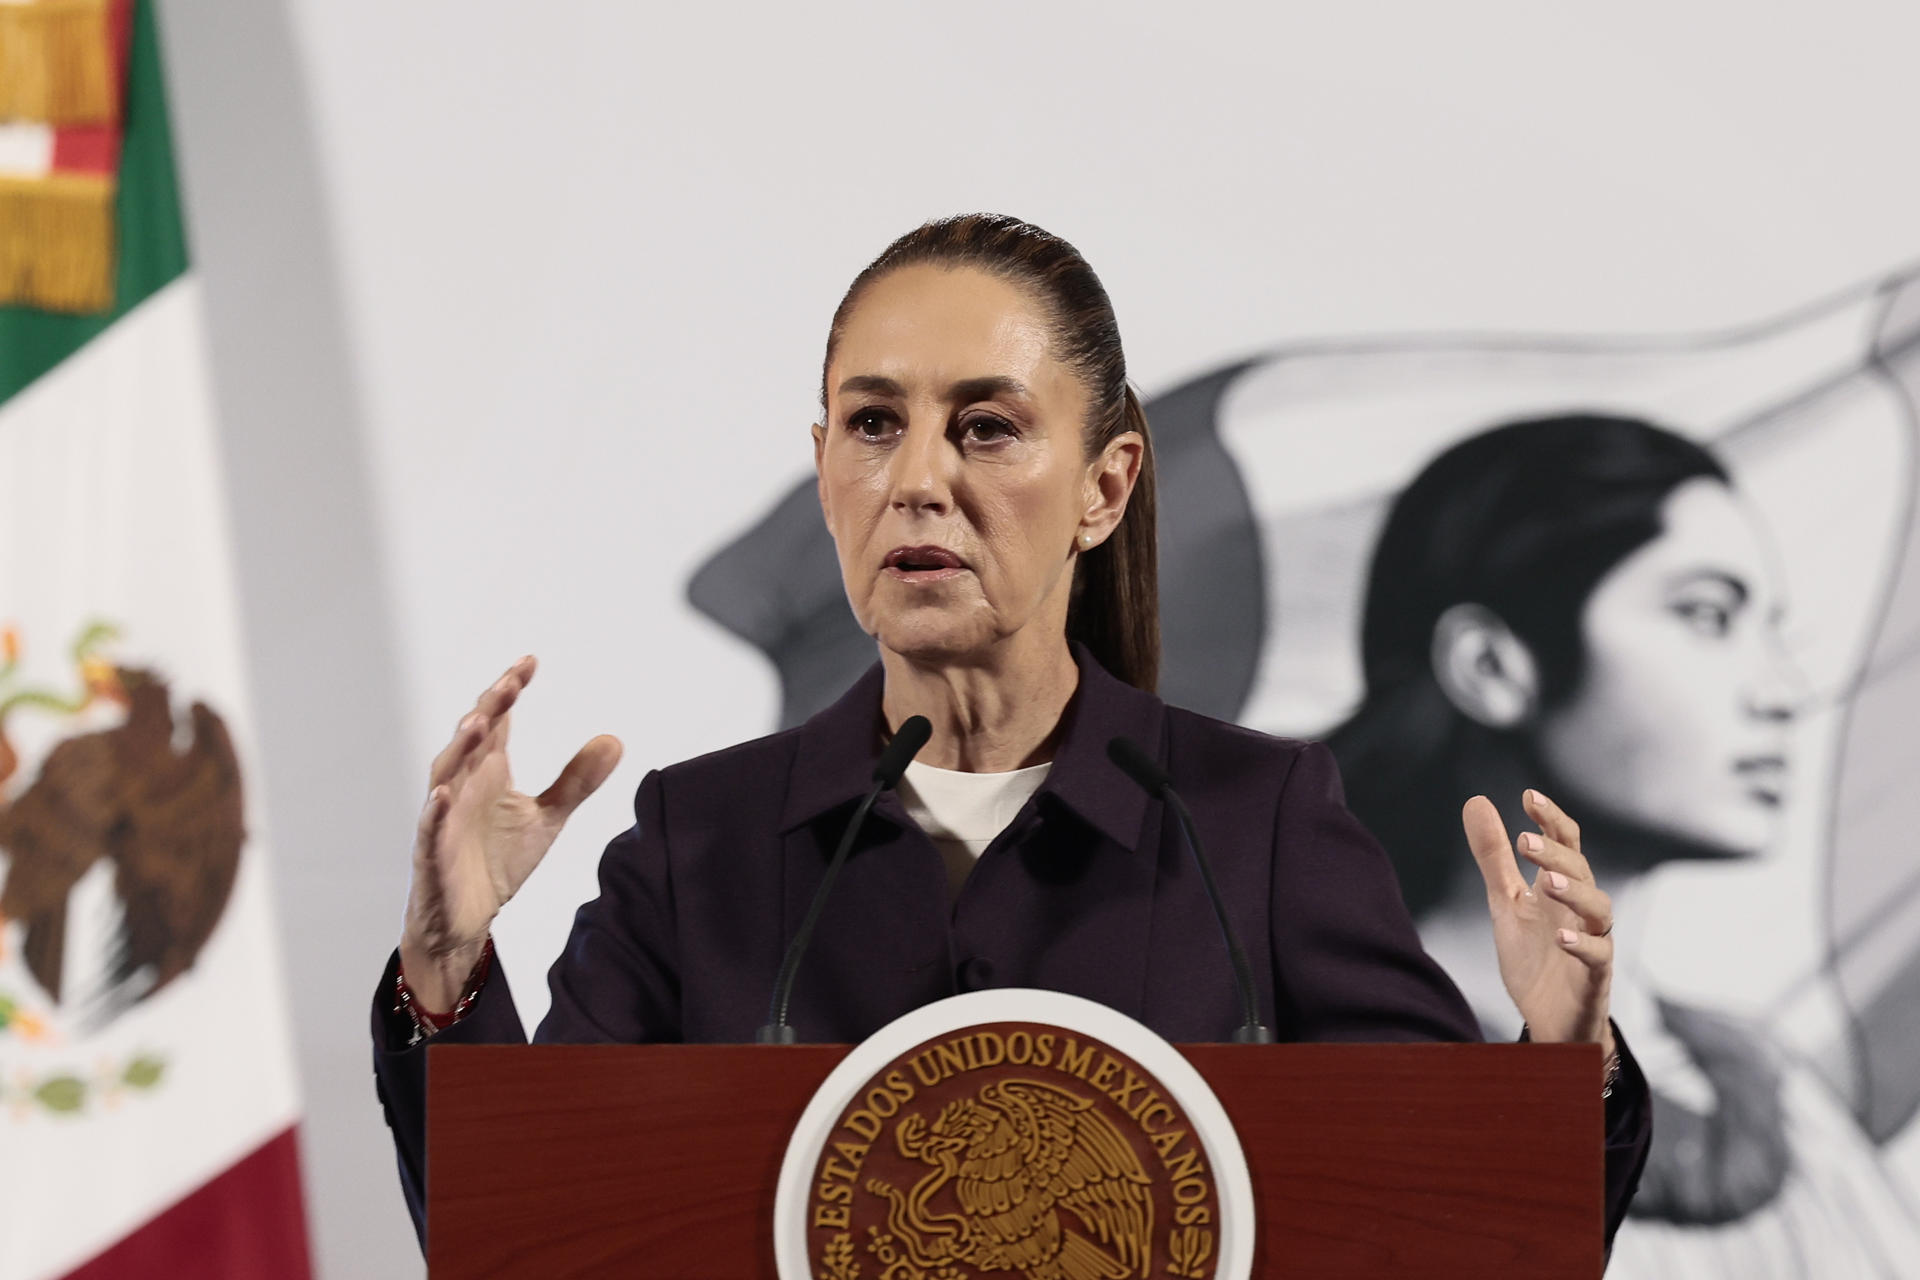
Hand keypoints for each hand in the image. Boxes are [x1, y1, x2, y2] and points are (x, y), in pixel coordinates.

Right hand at [399, 656, 621, 1010]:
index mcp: (488, 772)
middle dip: (490, 709)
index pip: (498, 721)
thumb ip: (577, 780)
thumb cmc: (498, 861)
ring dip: (461, 749)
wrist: (467, 919)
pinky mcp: (433, 853)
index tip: (530, 662)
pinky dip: (434, 812)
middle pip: (473, 739)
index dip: (509, 692)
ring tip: (479, 722)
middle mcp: (462, 786)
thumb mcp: (548, 817)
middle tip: (510, 682)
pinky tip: (442, 795)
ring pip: (445, 774)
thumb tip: (615, 740)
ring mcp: (444, 818)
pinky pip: (430, 829)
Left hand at [1462, 789, 1615, 1058]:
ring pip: (1599, 908)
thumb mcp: (1506, 901)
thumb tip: (1476, 800)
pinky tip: (1561, 936)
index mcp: (1559, 888)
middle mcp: (1580, 909)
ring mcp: (1592, 940)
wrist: (1548, 1018)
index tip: (1528, 796)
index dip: (1550, 819)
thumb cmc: (1533, 956)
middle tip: (1525, 839)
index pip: (1564, 843)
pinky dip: (1583, 944)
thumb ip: (1494, 856)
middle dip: (1555, 853)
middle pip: (1580, 870)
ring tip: (1548, 881)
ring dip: (1575, 891)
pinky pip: (1599, 956)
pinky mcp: (1595, 976)